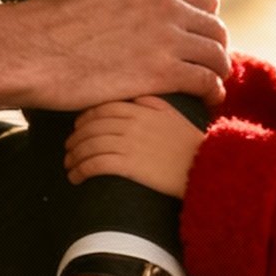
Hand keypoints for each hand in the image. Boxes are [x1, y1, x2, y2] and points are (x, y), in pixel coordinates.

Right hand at [0, 0, 227, 112]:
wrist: (31, 50)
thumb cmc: (50, 9)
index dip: (204, 18)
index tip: (196, 35)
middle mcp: (168, 5)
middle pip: (215, 27)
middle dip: (215, 45)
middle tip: (207, 63)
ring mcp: (167, 40)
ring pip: (216, 55)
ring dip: (219, 70)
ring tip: (213, 84)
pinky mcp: (161, 74)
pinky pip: (205, 82)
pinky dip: (213, 92)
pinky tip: (208, 99)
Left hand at [65, 96, 205, 197]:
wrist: (206, 167)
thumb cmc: (191, 143)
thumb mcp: (174, 113)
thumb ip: (152, 102)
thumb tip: (134, 98)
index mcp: (140, 108)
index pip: (102, 107)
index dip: (85, 117)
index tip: (78, 127)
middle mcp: (131, 122)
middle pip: (91, 126)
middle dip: (75, 138)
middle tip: (69, 148)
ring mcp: (128, 143)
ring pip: (89, 145)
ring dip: (74, 156)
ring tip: (70, 165)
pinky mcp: (128, 165)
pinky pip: (95, 164)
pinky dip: (80, 170)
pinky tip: (76, 177)